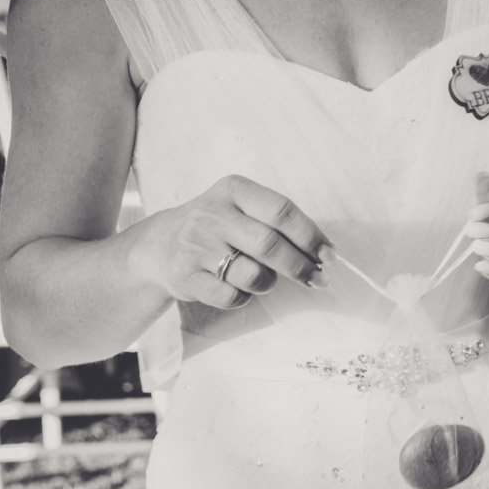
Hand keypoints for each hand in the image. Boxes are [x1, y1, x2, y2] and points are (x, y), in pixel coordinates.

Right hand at [132, 175, 331, 308]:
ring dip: (267, 283)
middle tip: (317, 279)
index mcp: (233, 190)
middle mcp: (212, 213)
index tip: (329, 255)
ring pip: (253, 275)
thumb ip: (277, 223)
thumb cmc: (216, 227)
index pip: (281, 210)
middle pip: (270, 244)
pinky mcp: (186, 276)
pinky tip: (237, 288)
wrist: (159, 245)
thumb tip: (324, 252)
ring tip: (262, 278)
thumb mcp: (240, 208)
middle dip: (300, 266)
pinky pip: (231, 297)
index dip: (310, 235)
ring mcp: (196, 245)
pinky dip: (243, 298)